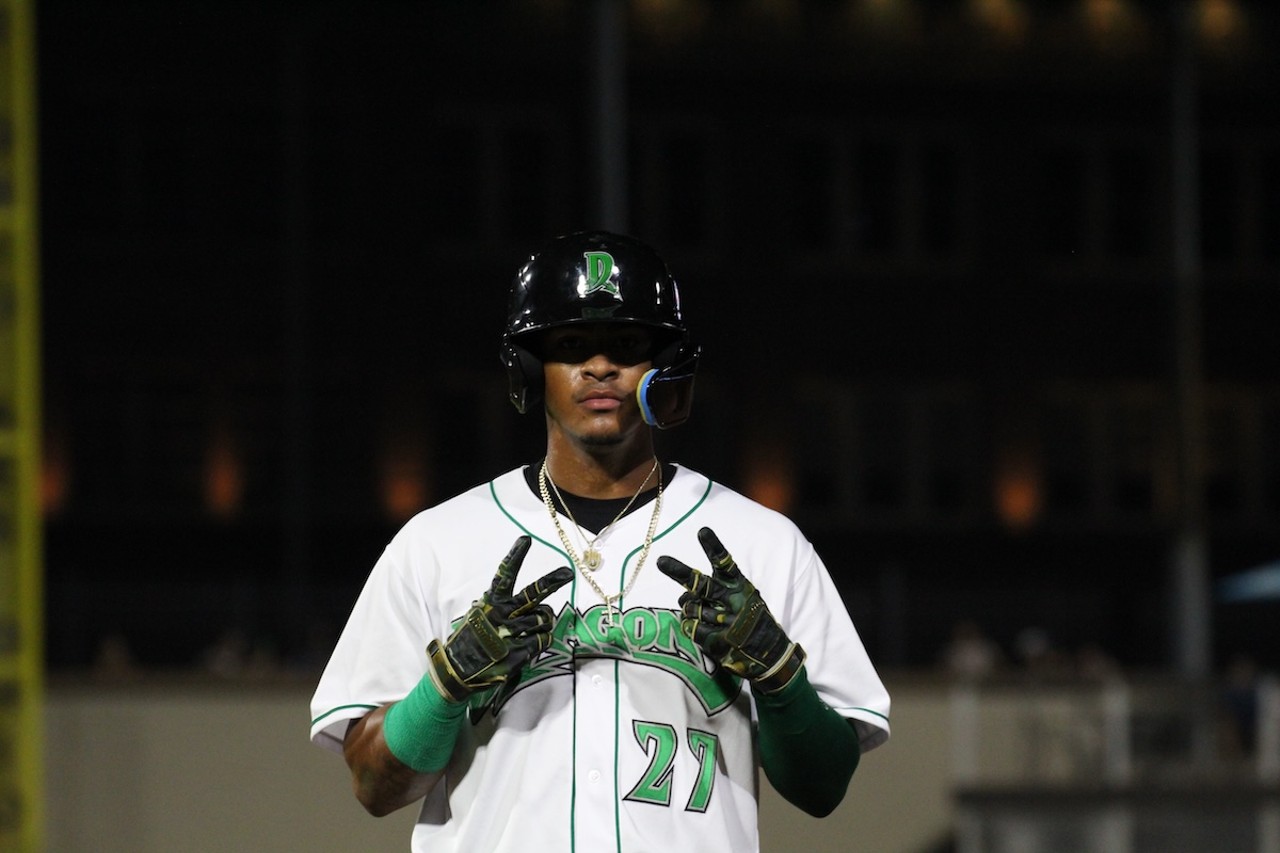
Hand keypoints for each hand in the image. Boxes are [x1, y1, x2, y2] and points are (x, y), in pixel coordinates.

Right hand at [427, 536, 572, 702]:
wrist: (458, 672)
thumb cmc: (470, 641)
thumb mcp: (479, 616)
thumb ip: (499, 607)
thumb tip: (520, 602)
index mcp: (491, 602)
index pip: (504, 575)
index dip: (515, 556)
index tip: (525, 540)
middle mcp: (503, 614)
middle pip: (534, 594)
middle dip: (553, 581)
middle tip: (568, 573)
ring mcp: (513, 633)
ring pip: (545, 619)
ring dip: (545, 622)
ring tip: (536, 627)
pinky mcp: (520, 652)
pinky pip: (544, 640)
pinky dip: (541, 640)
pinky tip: (530, 645)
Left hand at [656, 527, 805, 693]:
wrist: (770, 654)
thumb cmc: (750, 620)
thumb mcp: (744, 598)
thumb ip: (717, 592)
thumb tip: (685, 595)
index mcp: (740, 586)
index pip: (725, 563)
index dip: (713, 547)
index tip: (702, 531)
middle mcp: (733, 601)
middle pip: (700, 584)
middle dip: (678, 571)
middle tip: (661, 561)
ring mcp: (726, 622)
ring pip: (690, 607)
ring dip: (689, 609)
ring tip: (701, 613)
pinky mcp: (720, 641)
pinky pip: (691, 628)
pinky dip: (690, 626)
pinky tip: (701, 628)